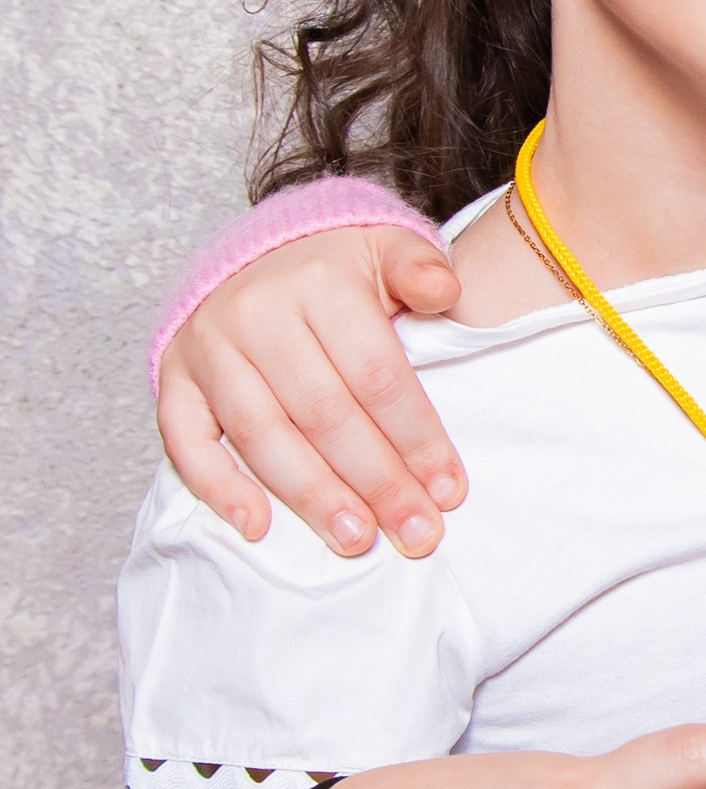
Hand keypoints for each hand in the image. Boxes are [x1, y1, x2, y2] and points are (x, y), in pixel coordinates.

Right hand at [157, 225, 468, 558]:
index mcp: (318, 283)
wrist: (258, 257)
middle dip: (375, 482)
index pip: (376, 375)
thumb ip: (420, 267)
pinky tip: (256, 526)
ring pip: (262, 435)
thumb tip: (446, 290)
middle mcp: (256, 313)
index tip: (448, 491)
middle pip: (324, 413)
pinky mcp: (175, 378)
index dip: (415, 437)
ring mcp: (209, 348)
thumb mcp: (386, 249)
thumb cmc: (336, 270)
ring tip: (355, 540)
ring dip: (311, 496)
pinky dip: (216, 487)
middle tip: (415, 533)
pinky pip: (185, 439)